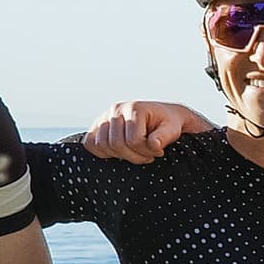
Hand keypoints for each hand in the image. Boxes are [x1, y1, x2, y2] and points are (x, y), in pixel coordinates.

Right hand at [83, 99, 213, 163]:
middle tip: (147, 155)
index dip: (146, 152)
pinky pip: (90, 143)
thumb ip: (164, 136)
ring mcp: (105, 117)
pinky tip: (120, 152)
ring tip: (136, 153)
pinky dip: (102, 152)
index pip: (133, 140)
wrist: (163, 117)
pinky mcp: (98, 125)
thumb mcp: (172, 129)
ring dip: (120, 155)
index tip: (158, 152)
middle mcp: (116, 109)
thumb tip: (154, 144)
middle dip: (134, 156)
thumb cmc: (168, 124)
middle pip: (115, 144)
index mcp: (135, 108)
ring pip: (102, 145)